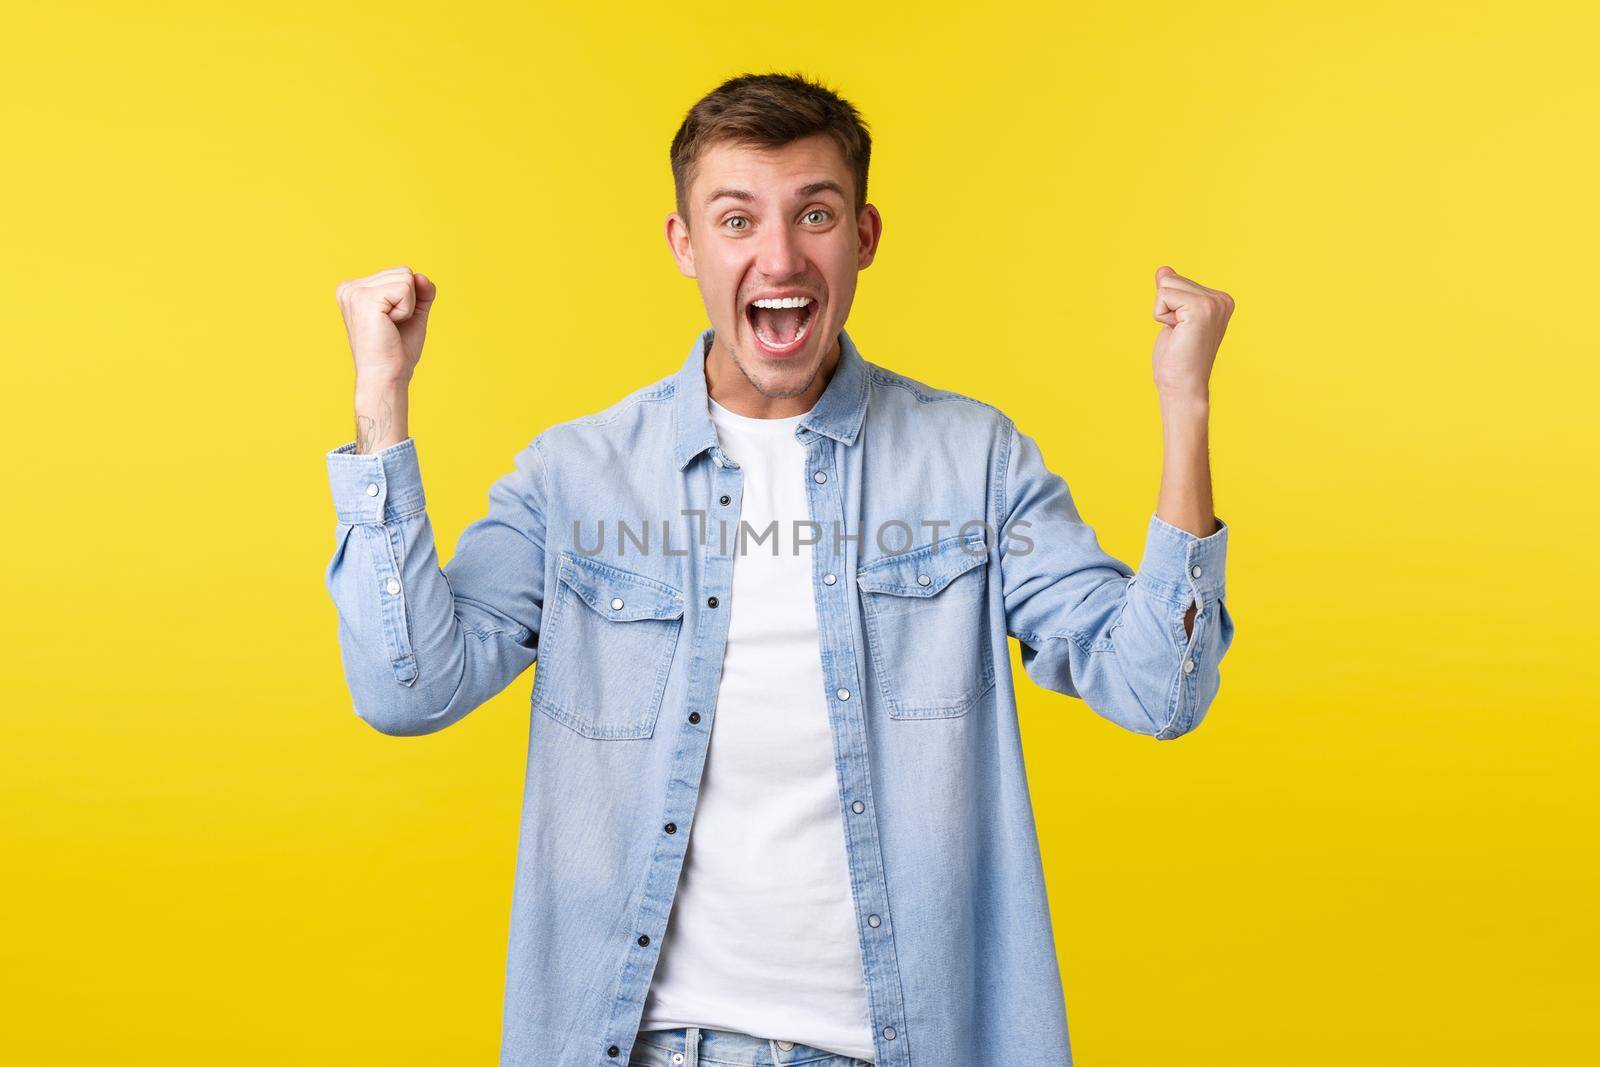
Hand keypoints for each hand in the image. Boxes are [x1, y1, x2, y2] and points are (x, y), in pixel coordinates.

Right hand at [334, 265, 436, 385]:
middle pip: (403, 272)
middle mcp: (349, 287)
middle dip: (408, 301)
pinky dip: (406, 310)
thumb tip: (422, 276)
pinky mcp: (365, 299)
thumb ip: (421, 292)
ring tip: (389, 326)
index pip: (399, 273)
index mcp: (354, 289)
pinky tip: (390, 325)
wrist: (386, 376)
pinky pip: (405, 288)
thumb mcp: (413, 313)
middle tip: (392, 325)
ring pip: (406, 278)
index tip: (391, 322)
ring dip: (407, 306)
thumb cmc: (396, 350)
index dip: (408, 299)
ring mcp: (354, 292)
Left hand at [1150, 265, 1232, 400]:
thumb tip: (1163, 270)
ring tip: (1178, 334)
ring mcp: (1214, 304)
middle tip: (1179, 334)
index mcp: (1220, 300)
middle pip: (1172, 279)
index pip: (1178, 281)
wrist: (1183, 386)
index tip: (1182, 330)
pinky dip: (1160, 315)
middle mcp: (1222, 300)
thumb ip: (1172, 293)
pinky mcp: (1201, 309)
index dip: (1169, 307)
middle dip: (1165, 307)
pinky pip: (1163, 295)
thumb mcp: (1173, 318)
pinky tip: (1176, 332)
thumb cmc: (1177, 358)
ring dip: (1163, 312)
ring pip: (1166, 285)